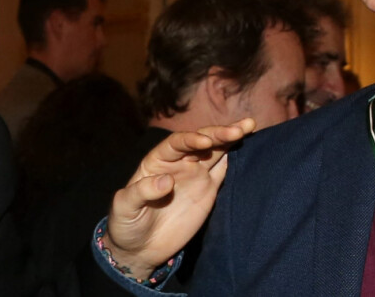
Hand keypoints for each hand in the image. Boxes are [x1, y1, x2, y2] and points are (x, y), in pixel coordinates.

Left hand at [103, 118, 255, 279]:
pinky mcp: (208, 189)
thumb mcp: (124, 208)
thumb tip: (167, 181)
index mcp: (159, 159)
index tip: (205, 142)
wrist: (141, 248)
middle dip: (219, 133)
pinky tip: (248, 146)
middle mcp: (180, 161)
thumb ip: (141, 192)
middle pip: (202, 141)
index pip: (177, 143)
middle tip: (239, 129)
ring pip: (216, 150)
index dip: (191, 139)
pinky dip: (235, 158)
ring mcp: (196, 174)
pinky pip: (223, 169)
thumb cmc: (127, 224)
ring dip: (231, 137)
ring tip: (249, 125)